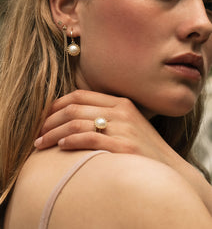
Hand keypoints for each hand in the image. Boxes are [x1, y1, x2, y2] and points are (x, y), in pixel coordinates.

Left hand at [35, 90, 169, 162]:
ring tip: (40, 143)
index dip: (57, 104)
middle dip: (49, 120)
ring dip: (53, 133)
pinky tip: (61, 146)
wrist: (168, 169)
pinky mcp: (123, 146)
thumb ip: (106, 114)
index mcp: (121, 102)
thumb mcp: (128, 123)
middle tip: (38, 132)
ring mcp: (123, 128)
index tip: (44, 116)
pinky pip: (88, 138)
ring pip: (76, 123)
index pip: (80, 95)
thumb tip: (73, 116)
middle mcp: (121, 111)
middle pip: (74, 108)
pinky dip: (70, 141)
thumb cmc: (143, 148)